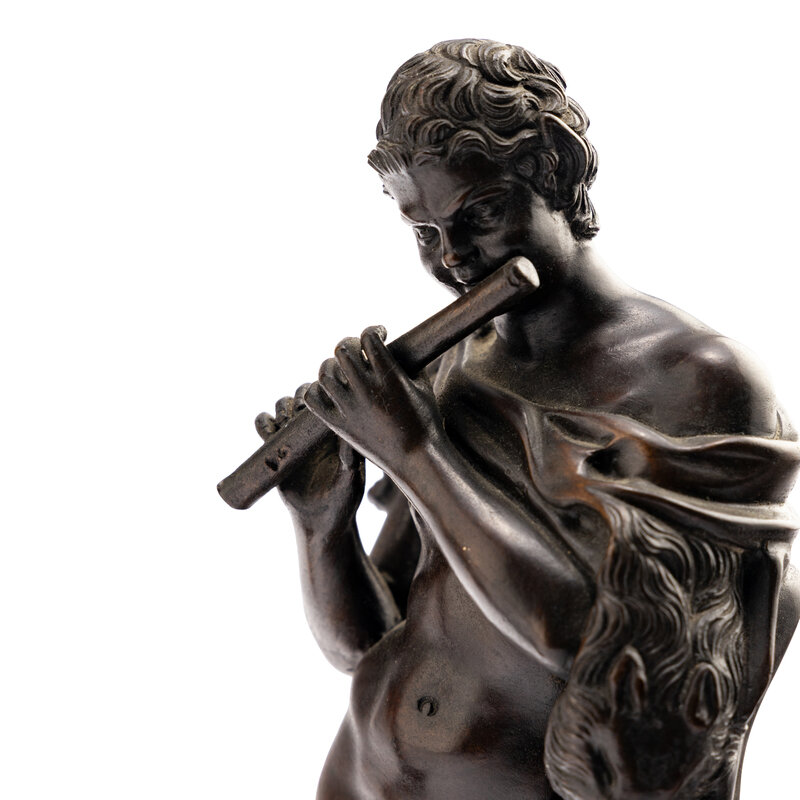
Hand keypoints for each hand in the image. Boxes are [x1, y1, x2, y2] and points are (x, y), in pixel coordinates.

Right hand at [256, 384, 364, 531]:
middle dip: (296, 398)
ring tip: (284, 421)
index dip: (318, 393)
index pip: (324, 400)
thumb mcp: (351, 477)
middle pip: (300, 398)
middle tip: (298, 409)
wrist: (320, 521)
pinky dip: (262, 422)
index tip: (316, 402)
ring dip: (280, 408)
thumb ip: (351, 457)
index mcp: (333, 430)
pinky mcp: (275, 451)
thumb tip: (349, 433)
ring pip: (281, 408)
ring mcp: (293, 439)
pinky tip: (268, 430)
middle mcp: (313, 431)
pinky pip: (264, 428)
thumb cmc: (344, 499)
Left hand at [303, 326, 443, 477]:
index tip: (380, 335)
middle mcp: (366, 390)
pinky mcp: (340, 426)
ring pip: (325, 373)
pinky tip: (328, 390)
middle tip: (358, 351)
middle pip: (342, 350)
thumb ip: (405, 363)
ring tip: (342, 370)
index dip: (373, 331)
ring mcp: (350, 409)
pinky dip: (315, 390)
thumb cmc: (426, 422)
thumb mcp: (423, 386)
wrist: (417, 460)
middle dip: (351, 344)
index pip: (368, 338)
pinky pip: (313, 400)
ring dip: (332, 365)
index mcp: (389, 377)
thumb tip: (392, 346)